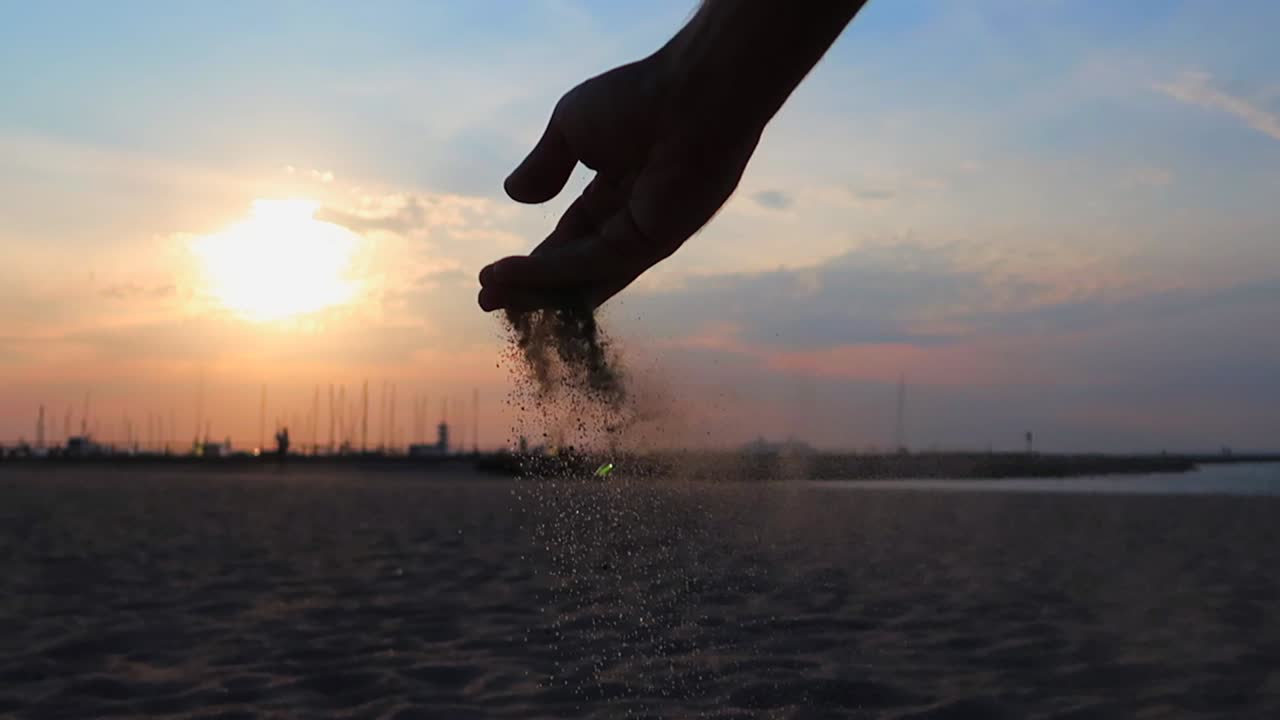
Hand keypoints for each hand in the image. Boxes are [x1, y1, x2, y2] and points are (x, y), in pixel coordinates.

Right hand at [477, 52, 763, 312]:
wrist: (690, 93)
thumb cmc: (639, 98)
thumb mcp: (571, 127)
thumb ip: (545, 164)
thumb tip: (515, 195)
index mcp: (618, 191)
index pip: (573, 236)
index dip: (536, 259)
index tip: (493, 275)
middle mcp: (633, 221)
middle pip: (577, 267)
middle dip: (531, 287)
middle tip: (487, 302)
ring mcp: (646, 237)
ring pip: (584, 275)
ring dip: (537, 290)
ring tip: (491, 300)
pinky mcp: (654, 244)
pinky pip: (593, 263)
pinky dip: (552, 272)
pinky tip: (515, 275)